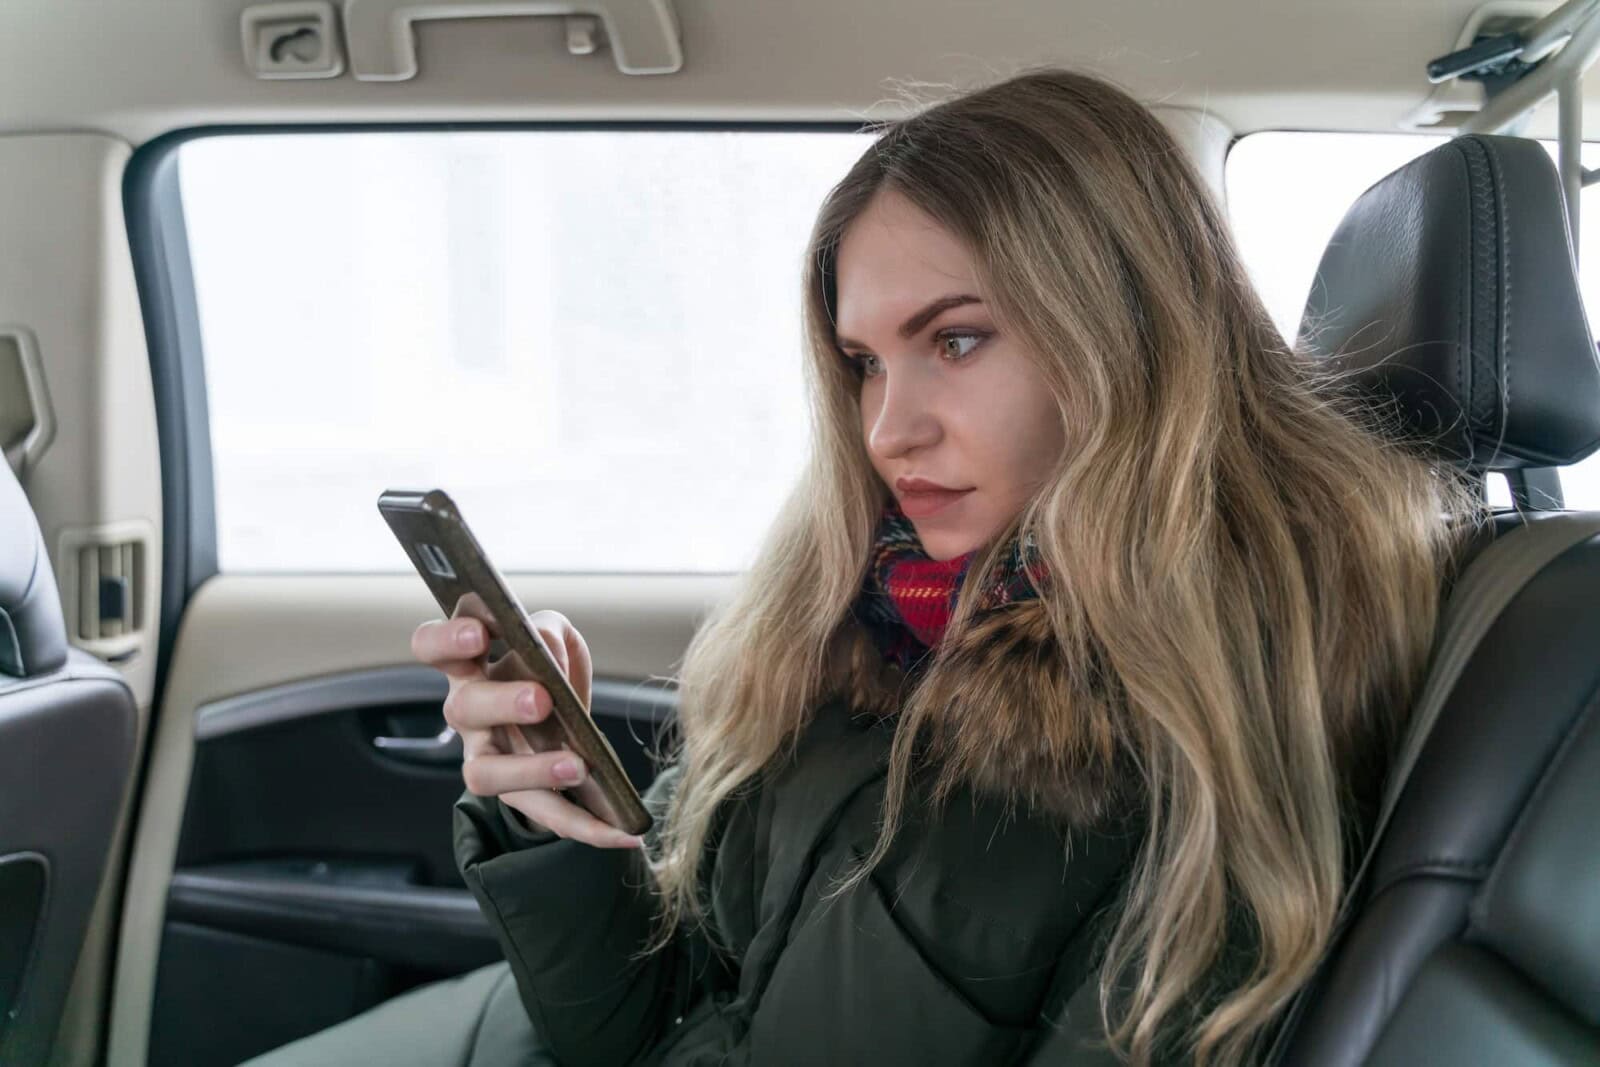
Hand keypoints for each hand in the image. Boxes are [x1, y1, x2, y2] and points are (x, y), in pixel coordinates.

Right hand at [412, 611, 643, 849]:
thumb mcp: (555, 639)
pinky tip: (623, 832)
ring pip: (484, 774)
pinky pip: (543, 814)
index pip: (433, 646)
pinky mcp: (514, 795)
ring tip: (577, 766)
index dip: (447, 639)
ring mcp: (484, 757)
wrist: (557, 720)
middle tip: (541, 700)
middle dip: (501, 702)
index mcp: (469, 665)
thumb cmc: (544, 669)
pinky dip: (584, 825)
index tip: (478, 635)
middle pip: (464, 707)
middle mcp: (466, 711)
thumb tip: (547, 650)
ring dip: (531, 772)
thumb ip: (549, 633)